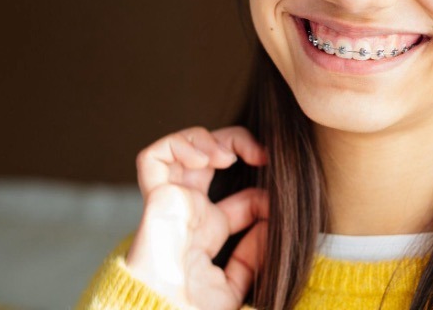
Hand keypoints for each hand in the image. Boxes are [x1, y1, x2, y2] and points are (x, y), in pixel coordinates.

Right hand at [125, 126, 268, 309]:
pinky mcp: (154, 197)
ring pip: (181, 148)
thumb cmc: (194, 308)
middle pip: (209, 159)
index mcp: (207, 232)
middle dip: (236, 144)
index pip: (239, 199)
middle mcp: (188, 211)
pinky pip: (154, 157)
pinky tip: (204, 159)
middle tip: (260, 154)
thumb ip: (253, 257)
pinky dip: (179, 145)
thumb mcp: (235, 285)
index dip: (260, 193)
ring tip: (228, 156)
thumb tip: (270, 225)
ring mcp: (171, 201)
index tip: (278, 201)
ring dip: (208, 139)